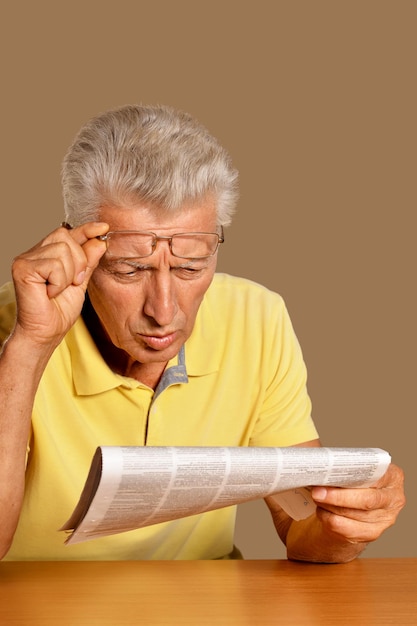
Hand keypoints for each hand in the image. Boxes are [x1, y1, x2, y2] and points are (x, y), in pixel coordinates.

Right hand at [11, 222, 108, 346]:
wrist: (46, 332)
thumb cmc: (59, 311)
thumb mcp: (81, 282)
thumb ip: (88, 262)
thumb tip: (99, 240)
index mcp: (48, 254)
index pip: (68, 232)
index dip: (86, 229)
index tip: (104, 227)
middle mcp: (35, 253)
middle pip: (65, 236)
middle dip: (79, 261)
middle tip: (74, 282)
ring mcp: (26, 259)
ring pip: (61, 250)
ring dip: (68, 274)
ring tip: (59, 290)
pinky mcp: (22, 268)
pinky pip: (54, 265)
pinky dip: (59, 282)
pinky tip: (50, 293)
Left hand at [311, 463, 405, 543]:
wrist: (355, 506)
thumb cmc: (355, 483)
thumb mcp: (357, 471)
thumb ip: (349, 469)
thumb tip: (326, 469)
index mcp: (393, 477)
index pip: (377, 476)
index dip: (355, 476)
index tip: (335, 473)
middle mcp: (393, 499)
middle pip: (366, 499)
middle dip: (339, 496)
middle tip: (318, 492)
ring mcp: (385, 519)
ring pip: (354, 515)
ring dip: (331, 507)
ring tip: (317, 497)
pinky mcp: (373, 533)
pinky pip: (347, 529)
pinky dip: (330, 519)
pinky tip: (322, 511)